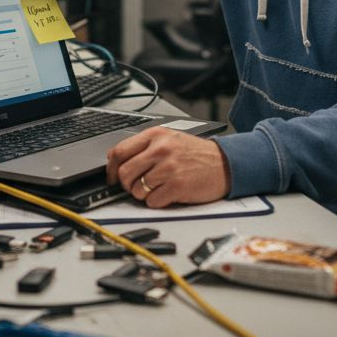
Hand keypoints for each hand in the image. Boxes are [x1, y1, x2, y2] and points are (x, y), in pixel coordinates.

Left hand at [106, 127, 229, 207]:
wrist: (226, 164)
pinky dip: (157, 202)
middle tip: (136, 186)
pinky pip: (151, 201)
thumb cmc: (197, 154)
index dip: (111, 169)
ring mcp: (169, 168)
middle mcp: (161, 149)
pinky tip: (168, 194)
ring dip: (143, 194)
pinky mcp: (177, 186)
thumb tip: (117, 162)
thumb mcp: (170, 140)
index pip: (119, 151)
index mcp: (156, 135)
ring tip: (158, 188)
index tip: (112, 178)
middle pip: (124, 173)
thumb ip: (145, 147)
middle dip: (127, 185)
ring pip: (136, 190)